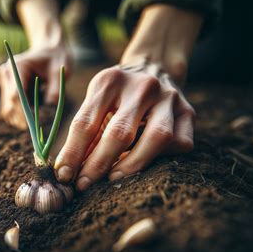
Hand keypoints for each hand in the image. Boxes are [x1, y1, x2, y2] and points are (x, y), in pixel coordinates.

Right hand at [0, 43, 70, 128]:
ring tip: (39, 120)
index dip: (24, 112)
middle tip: (39, 128)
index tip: (35, 125)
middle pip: (10, 104)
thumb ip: (55, 89)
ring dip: (21, 118)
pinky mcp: (7, 90)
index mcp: (18, 65)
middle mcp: (8, 73)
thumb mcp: (60, 72)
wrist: (50, 50)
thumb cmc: (57, 58)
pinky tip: (34, 114)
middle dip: (23, 118)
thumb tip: (50, 108)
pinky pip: (10, 109)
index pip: (16, 94)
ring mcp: (6, 82)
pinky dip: (20, 116)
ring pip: (7, 109)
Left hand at [55, 63, 194, 190]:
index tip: (63, 175)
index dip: (73, 153)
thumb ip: (86, 131)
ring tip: (112, 180)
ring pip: (157, 138)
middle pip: (120, 133)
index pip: (86, 122)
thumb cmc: (117, 94)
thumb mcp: (97, 101)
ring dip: (132, 165)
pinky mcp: (189, 111)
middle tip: (84, 185)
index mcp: (110, 81)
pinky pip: (180, 143)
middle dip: (98, 165)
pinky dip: (162, 158)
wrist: (154, 66)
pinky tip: (145, 162)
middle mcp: (142, 86)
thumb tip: (68, 169)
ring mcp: (170, 97)